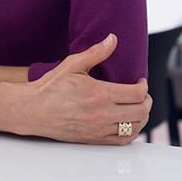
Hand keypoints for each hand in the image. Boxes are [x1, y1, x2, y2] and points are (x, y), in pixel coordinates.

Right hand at [0, 34, 150, 144]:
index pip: (137, 94)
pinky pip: (122, 141)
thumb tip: (112, 39)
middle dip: (147, 101)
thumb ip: (96, 52)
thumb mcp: (72, 64)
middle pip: (141, 111)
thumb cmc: (50, 87)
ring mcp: (99, 129)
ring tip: (138, 108)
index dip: (144, 86)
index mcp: (99, 94)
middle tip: (142, 94)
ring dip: (142, 117)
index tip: (140, 81)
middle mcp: (102, 114)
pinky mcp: (94, 140)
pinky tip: (128, 124)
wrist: (33, 109)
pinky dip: (131, 132)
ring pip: (135, 128)